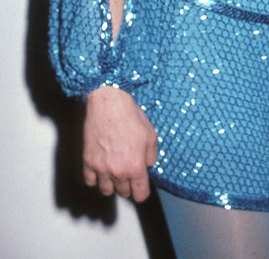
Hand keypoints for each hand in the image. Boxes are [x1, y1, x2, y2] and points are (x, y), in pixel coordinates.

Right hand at [83, 85, 157, 201]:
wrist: (107, 103)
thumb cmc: (129, 115)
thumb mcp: (150, 134)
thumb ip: (151, 155)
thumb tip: (148, 165)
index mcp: (135, 166)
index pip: (140, 194)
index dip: (142, 192)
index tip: (142, 188)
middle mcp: (117, 171)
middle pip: (123, 192)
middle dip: (129, 185)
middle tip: (130, 173)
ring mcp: (100, 168)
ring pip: (106, 190)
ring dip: (112, 185)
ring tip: (116, 173)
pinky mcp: (87, 162)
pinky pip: (90, 181)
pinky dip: (96, 179)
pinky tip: (102, 170)